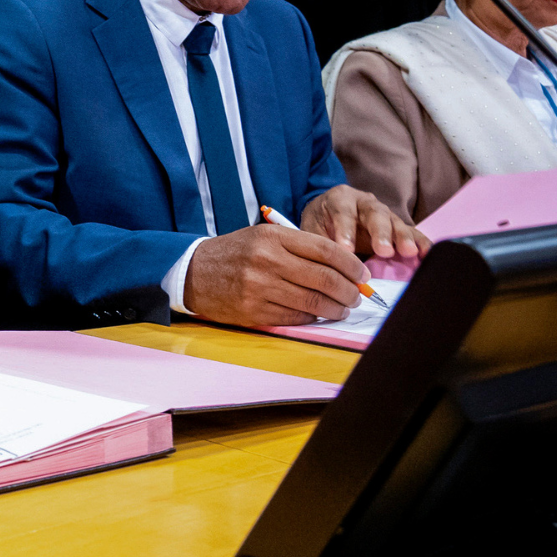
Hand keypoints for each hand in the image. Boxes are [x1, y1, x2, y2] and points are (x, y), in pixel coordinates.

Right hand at [185, 223, 374, 326]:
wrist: (193, 272)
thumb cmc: (235, 253)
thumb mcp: (263, 237)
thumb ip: (300, 247)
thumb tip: (343, 268)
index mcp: (272, 237)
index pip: (325, 250)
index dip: (351, 264)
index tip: (363, 274)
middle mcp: (267, 260)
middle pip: (324, 278)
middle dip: (349, 290)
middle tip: (357, 295)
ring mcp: (259, 287)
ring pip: (314, 302)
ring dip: (336, 309)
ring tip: (343, 308)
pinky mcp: (254, 310)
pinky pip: (295, 318)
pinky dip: (312, 318)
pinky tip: (318, 315)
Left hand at [300, 186, 428, 259]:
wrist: (328, 211)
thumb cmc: (321, 222)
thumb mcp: (313, 230)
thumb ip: (322, 246)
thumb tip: (331, 270)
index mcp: (340, 199)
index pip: (343, 213)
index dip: (346, 232)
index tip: (346, 251)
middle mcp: (365, 202)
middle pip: (375, 214)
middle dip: (380, 233)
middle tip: (384, 251)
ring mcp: (384, 213)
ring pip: (395, 222)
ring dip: (403, 238)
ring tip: (409, 253)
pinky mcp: (397, 226)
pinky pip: (411, 232)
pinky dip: (420, 242)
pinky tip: (426, 253)